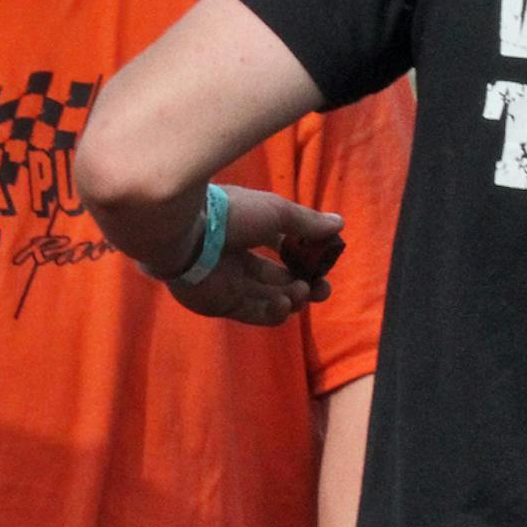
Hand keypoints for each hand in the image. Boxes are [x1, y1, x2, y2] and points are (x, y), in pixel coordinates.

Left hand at [166, 187, 340, 325]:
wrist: (187, 235)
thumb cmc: (230, 215)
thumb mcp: (275, 212)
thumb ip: (306, 222)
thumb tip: (338, 223)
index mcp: (246, 230)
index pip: (281, 246)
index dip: (304, 257)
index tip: (325, 261)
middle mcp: (236, 257)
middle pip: (277, 278)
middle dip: (305, 285)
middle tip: (322, 289)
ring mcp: (227, 282)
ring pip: (269, 298)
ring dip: (293, 298)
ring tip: (301, 291)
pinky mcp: (220, 304)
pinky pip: (254, 314)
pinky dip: (274, 312)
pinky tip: (284, 302)